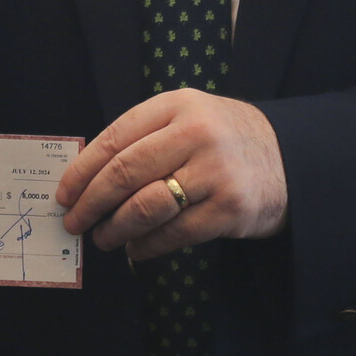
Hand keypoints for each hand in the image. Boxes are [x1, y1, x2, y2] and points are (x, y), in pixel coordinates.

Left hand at [53, 88, 287, 261]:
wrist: (291, 159)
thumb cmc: (224, 140)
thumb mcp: (188, 119)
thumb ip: (145, 138)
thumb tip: (88, 178)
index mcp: (176, 106)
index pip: (115, 138)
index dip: (83, 170)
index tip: (64, 193)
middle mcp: (195, 134)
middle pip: (125, 172)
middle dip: (91, 202)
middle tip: (74, 221)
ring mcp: (214, 172)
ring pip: (146, 206)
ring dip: (116, 228)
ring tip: (103, 238)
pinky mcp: (229, 210)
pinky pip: (174, 233)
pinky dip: (147, 246)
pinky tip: (135, 250)